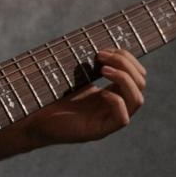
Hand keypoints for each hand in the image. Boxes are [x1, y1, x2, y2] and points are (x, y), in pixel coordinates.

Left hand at [20, 48, 147, 146]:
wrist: (34, 119)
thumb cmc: (52, 97)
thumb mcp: (76, 77)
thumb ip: (91, 65)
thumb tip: (104, 44)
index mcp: (113, 93)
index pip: (137, 74)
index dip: (127, 58)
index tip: (104, 49)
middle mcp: (115, 107)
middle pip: (140, 83)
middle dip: (126, 64)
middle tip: (100, 56)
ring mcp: (108, 121)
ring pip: (137, 100)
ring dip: (124, 79)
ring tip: (103, 69)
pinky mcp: (98, 132)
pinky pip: (122, 119)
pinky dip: (116, 102)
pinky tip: (102, 92)